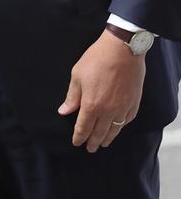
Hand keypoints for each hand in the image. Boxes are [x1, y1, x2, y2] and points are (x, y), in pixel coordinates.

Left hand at [58, 28, 145, 151]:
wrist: (122, 50)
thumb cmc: (97, 60)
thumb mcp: (77, 76)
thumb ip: (72, 97)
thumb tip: (64, 111)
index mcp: (91, 105)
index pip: (83, 128)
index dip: (79, 137)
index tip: (76, 142)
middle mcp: (108, 111)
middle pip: (99, 133)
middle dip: (93, 142)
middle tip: (90, 148)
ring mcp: (122, 108)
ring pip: (114, 130)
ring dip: (107, 138)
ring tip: (103, 143)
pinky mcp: (134, 103)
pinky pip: (127, 120)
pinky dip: (121, 127)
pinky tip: (118, 127)